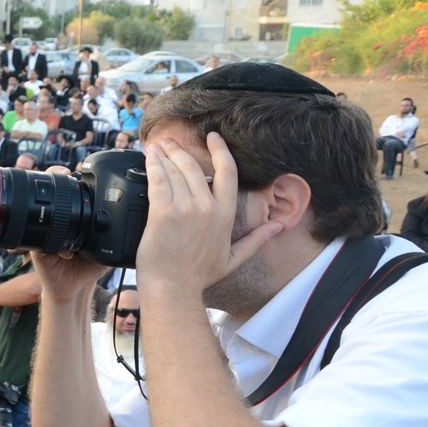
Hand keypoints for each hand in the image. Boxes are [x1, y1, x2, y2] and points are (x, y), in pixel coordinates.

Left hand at [136, 132, 281, 296]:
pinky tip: (149, 158)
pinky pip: (158, 181)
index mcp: (225, 214)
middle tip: (170, 142)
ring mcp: (185, 209)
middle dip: (180, 150)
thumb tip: (278, 227)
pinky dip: (153, 166)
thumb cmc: (198, 276)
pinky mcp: (163, 213)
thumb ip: (256, 239)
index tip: (213, 137)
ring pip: (175, 171)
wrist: (173, 289)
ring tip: (157, 147)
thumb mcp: (234, 258)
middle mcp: (207, 208)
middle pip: (194, 167)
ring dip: (164, 155)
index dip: (220, 151)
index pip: (228, 172)